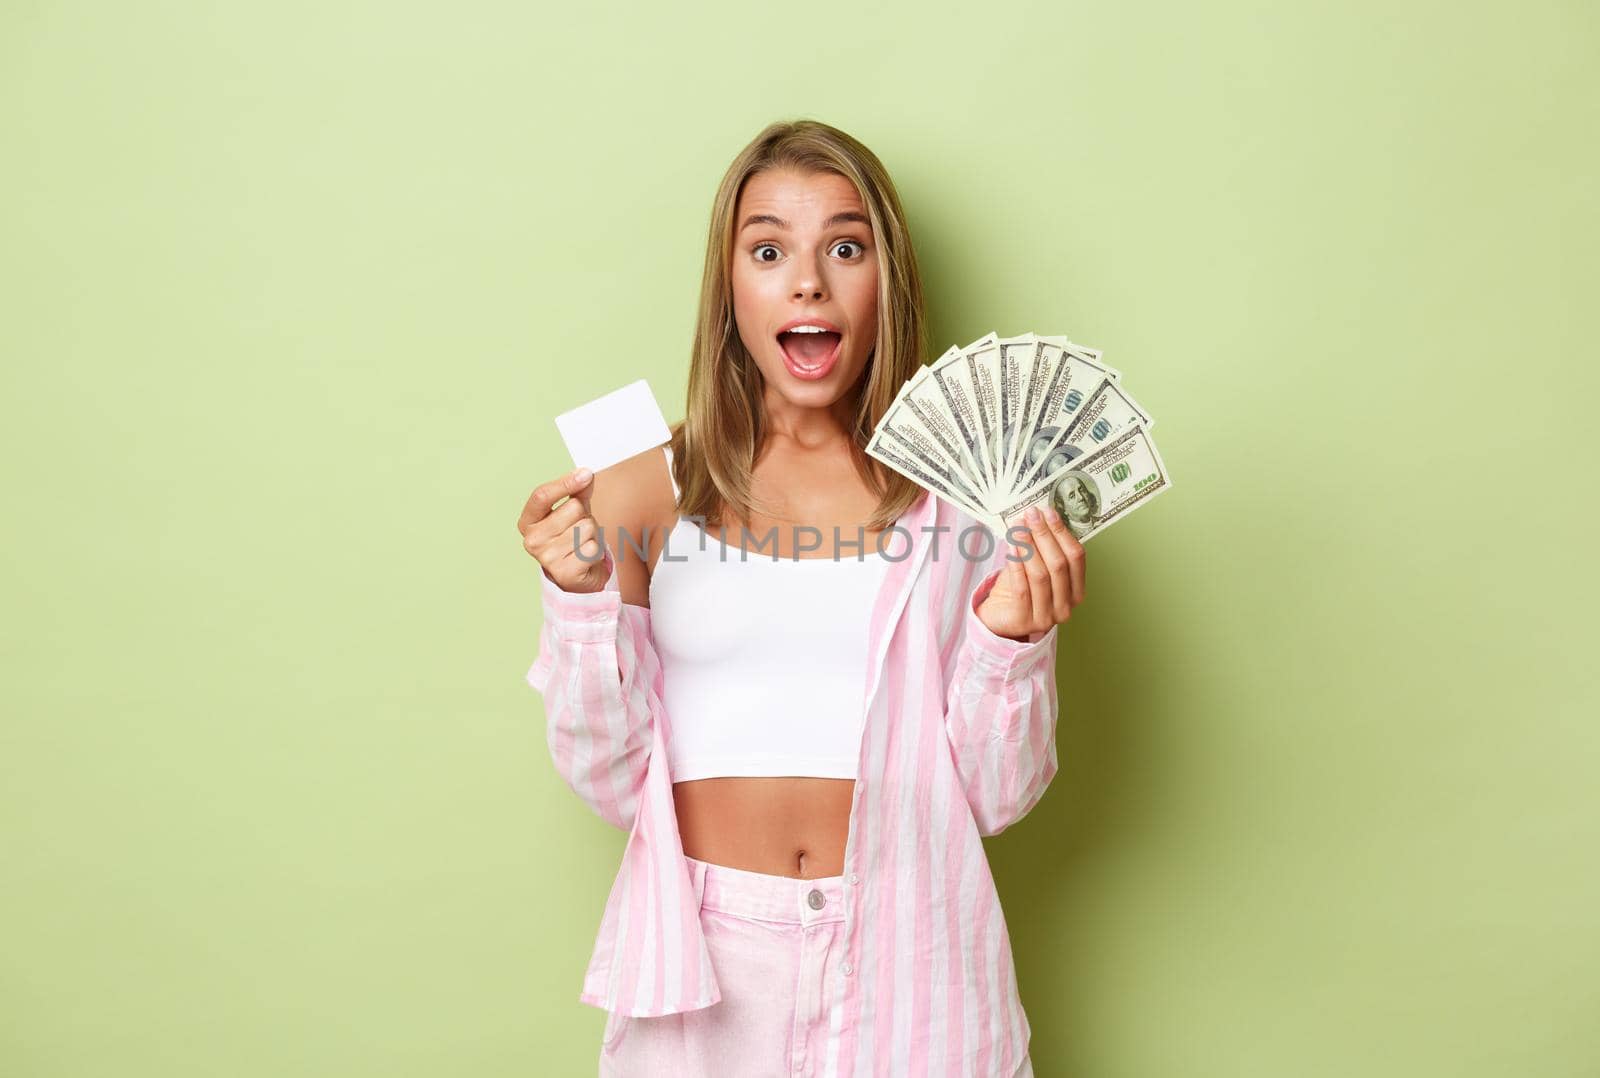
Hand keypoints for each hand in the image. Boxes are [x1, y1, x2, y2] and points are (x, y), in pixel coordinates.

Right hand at [517, 467, 609, 593]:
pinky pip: (593, 547)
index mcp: (528, 521)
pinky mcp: (565, 573)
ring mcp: (546, 558)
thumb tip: (586, 474)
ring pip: (586, 527)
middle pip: (572, 508)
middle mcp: (532, 540)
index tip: (586, 474)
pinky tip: (586, 557)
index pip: (542, 495)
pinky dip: (596, 550)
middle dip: (584, 515)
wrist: (578, 575)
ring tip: (583, 543)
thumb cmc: (572, 537)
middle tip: (579, 529)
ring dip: (592, 534)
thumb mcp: (573, 511)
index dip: (565, 483)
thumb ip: (577, 491)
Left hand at [976, 504, 1085, 641]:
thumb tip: (1039, 515)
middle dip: (1044, 535)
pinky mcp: (1024, 621)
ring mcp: (1047, 617)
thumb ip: (1042, 547)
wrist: (999, 618)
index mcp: (1076, 591)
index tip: (1048, 512)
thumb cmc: (1021, 589)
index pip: (1076, 557)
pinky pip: (1022, 588)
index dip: (1062, 533)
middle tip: (1031, 515)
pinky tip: (1011, 548)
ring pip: (1041, 575)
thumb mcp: (1036, 567)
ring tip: (1018, 528)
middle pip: (1058, 564)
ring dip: (1029, 547)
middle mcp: (1066, 606)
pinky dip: (1016, 565)